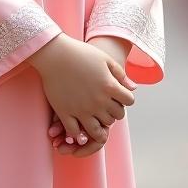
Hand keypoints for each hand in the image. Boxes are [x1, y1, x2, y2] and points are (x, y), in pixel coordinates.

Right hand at [47, 36, 133, 158]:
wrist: (55, 54)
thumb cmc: (80, 53)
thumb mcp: (104, 59)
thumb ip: (120, 74)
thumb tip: (133, 88)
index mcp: (109, 86)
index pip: (129, 101)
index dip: (125, 98)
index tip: (117, 95)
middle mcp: (98, 101)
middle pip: (116, 117)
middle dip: (113, 111)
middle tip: (105, 104)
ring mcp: (81, 109)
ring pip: (98, 130)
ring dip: (99, 124)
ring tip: (94, 116)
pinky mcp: (66, 113)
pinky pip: (76, 133)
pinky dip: (79, 133)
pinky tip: (79, 123)